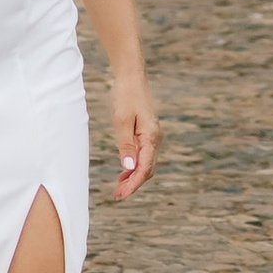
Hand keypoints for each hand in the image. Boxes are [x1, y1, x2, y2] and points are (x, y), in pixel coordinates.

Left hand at [109, 81, 158, 200]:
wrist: (131, 77)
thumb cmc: (125, 96)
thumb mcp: (122, 121)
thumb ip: (126, 145)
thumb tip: (130, 168)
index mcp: (151, 137)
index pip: (144, 168)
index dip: (134, 184)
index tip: (121, 195)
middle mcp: (155, 139)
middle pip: (147, 169)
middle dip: (134, 184)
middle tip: (118, 196)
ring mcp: (152, 136)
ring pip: (146, 163)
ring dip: (134, 177)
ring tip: (119, 188)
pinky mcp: (146, 133)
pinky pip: (143, 155)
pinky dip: (134, 166)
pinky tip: (124, 173)